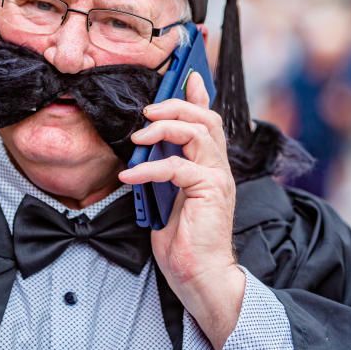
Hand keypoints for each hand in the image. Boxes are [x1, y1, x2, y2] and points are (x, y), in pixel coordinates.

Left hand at [118, 72, 244, 349]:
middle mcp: (219, 166)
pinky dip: (150, 168)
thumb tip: (145, 148)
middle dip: (176, 104)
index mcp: (210, 165)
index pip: (209, 118)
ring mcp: (217, 178)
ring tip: (139, 138)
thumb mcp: (167, 195)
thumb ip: (164, 169)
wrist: (200, 276)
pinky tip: (131, 176)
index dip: (199, 92)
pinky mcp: (210, 191)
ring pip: (198, 132)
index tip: (186, 73)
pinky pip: (179, 167)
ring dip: (165, 127)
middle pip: (206, 117)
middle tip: (148, 109)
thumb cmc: (183, 241)